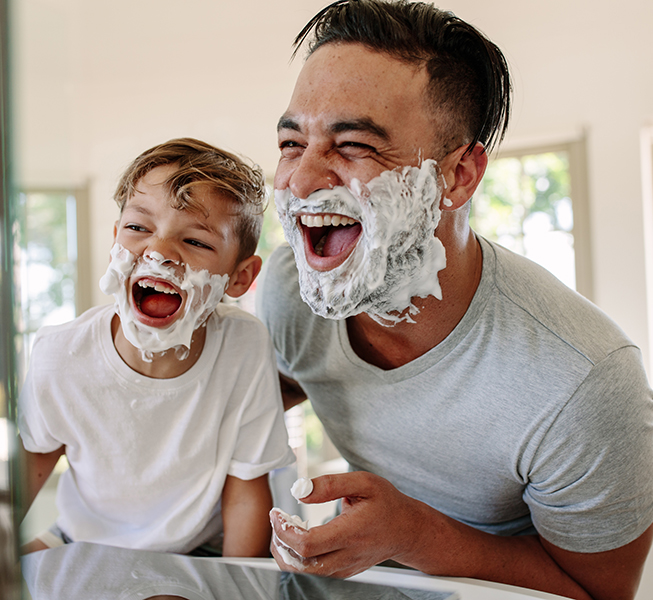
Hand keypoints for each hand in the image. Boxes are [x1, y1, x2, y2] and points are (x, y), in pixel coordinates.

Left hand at [269, 471, 428, 577]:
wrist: (407, 529)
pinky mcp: (344, 571)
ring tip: (286, 528)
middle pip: (301, 565)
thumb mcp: (364, 482)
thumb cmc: (387, 504)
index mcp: (351, 533)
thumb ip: (331, 484)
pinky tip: (300, 536)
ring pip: (305, 572)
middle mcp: (347, 556)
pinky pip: (314, 572)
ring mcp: (345, 568)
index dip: (284, 531)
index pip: (308, 544)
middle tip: (278, 521)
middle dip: (280, 545)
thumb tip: (301, 491)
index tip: (276, 513)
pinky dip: (299, 557)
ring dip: (287, 553)